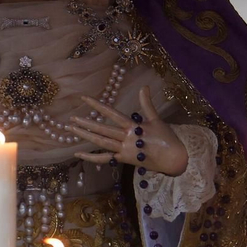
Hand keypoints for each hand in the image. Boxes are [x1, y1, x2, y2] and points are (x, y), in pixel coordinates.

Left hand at [69, 86, 188, 176]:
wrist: (174, 160)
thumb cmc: (167, 138)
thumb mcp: (157, 119)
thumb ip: (147, 103)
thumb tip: (144, 86)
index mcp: (134, 126)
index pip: (111, 113)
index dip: (97, 105)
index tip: (85, 98)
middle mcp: (127, 139)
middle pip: (102, 130)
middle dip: (86, 123)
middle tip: (72, 118)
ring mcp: (124, 151)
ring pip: (101, 143)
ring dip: (85, 136)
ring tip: (72, 129)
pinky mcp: (123, 160)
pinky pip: (104, 159)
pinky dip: (91, 157)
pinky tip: (78, 154)